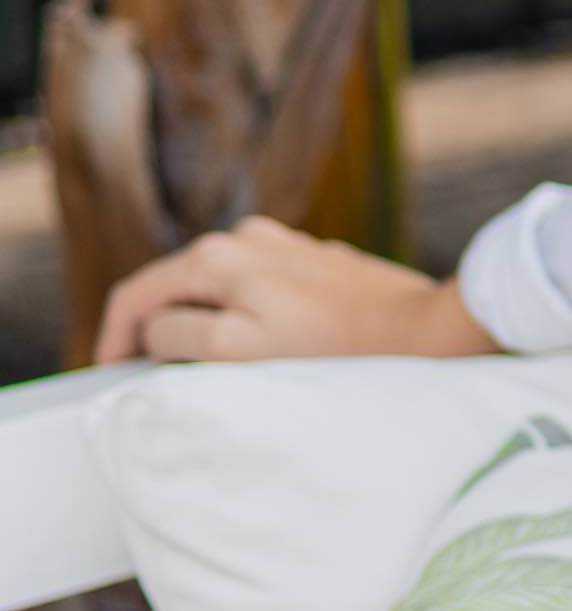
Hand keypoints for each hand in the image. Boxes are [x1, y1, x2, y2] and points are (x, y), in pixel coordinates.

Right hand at [95, 215, 495, 364]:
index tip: (110, 372)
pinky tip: (256, 344)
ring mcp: (283, 244)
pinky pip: (257, 287)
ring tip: (204, 363)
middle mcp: (246, 237)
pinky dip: (240, 313)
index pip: (137, 292)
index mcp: (216, 255)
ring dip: (200, 319)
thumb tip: (155, 330)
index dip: (114, 336)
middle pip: (174, 285)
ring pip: (216, 286)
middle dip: (155, 327)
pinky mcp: (315, 259)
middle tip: (151, 373)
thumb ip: (179, 334)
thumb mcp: (237, 348)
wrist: (422, 328)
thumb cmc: (332, 345)